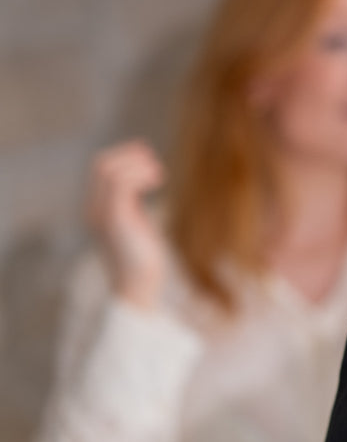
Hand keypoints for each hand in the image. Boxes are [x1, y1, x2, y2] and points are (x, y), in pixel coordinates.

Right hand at [86, 140, 169, 311]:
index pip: (100, 169)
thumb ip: (133, 203)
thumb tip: (145, 180)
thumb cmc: (142, 258)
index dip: (124, 155)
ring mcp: (101, 214)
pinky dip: (139, 175)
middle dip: (130, 155)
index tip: (148, 157)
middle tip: (155, 164)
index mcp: (97, 208)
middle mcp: (93, 208)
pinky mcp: (115, 219)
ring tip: (158, 176)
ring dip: (137, 164)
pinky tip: (156, 182)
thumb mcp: (136, 223)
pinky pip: (120, 185)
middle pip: (101, 164)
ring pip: (109, 170)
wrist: (138, 286)